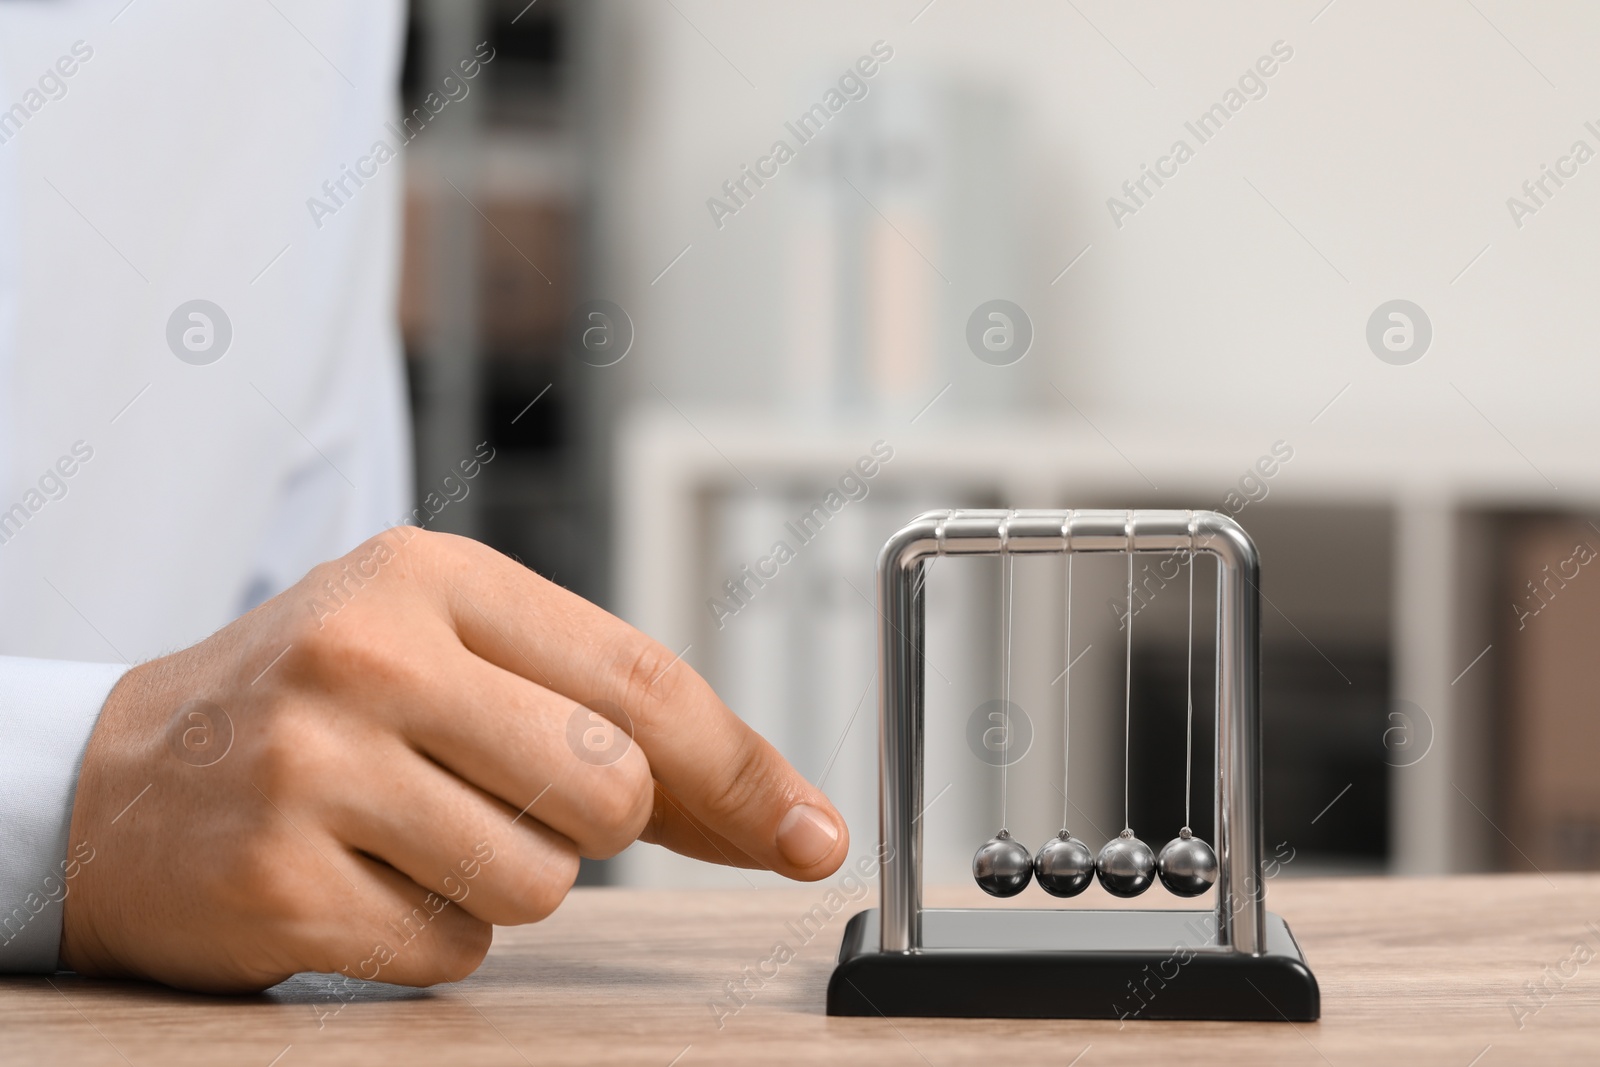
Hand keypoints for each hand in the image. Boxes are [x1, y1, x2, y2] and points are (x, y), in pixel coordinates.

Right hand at [59, 529, 847, 991]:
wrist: (121, 780)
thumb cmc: (321, 708)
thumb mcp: (449, 652)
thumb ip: (605, 713)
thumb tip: (781, 815)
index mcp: (433, 575)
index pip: (642, 677)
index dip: (744, 767)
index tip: (811, 835)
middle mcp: (374, 653)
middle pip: (610, 785)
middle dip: (593, 822)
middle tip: (501, 795)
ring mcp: (316, 766)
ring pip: (542, 881)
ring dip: (503, 880)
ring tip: (411, 831)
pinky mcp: (278, 880)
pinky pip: (453, 949)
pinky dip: (434, 933)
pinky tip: (362, 878)